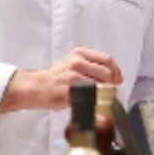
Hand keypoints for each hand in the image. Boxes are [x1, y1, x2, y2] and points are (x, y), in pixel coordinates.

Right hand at [0, 47, 122, 111]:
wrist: (37, 87)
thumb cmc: (57, 78)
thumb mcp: (75, 64)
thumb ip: (92, 67)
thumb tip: (114, 78)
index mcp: (80, 53)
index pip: (107, 59)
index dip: (115, 71)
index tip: (117, 80)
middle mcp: (77, 62)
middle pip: (106, 73)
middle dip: (110, 85)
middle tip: (106, 92)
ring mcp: (73, 76)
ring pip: (100, 85)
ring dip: (101, 93)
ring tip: (94, 97)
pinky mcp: (70, 90)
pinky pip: (90, 96)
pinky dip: (93, 100)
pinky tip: (87, 101)